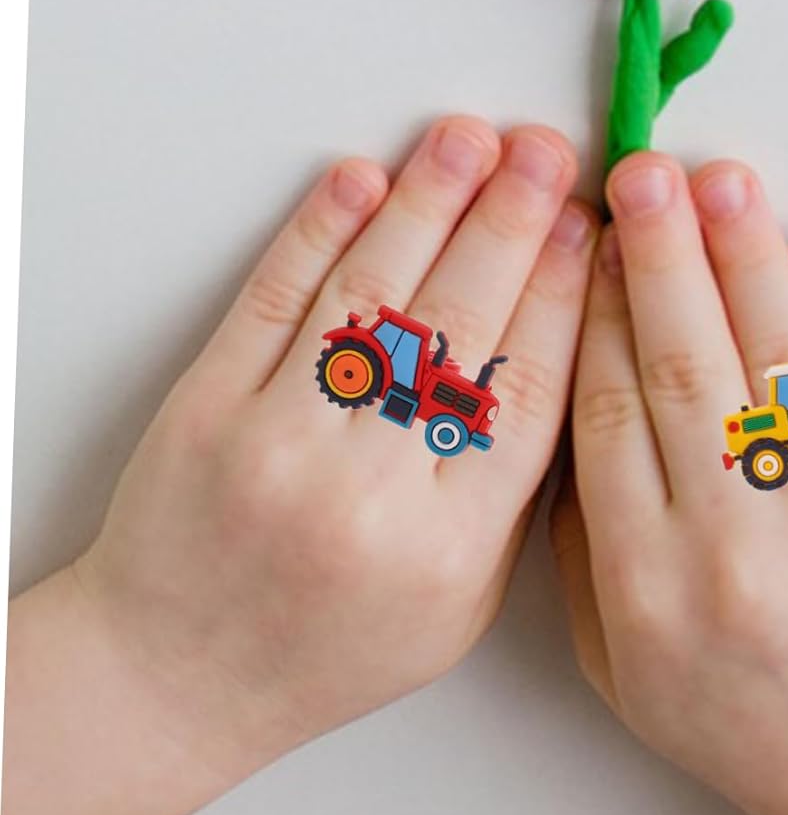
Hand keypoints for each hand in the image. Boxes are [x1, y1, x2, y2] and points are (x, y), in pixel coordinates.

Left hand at [3, 117, 596, 814]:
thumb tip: (565, 351)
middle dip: (510, 224)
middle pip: (460, 326)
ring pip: (371, 296)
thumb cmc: (330, 641)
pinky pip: (273, 299)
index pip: (526, 391)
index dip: (561, 294)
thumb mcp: (458, 605)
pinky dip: (319, 230)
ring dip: (426, 203)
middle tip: (547, 154)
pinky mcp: (205, 408)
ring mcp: (277, 444)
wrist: (172, 675)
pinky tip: (363, 179)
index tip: (588, 226)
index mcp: (446, 547)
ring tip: (471, 138)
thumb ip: (512, 492)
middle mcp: (364, 492)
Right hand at [550, 152, 787, 814]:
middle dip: (656, 255)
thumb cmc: (749, 717)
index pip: (608, 411)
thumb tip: (577, 393)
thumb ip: (584, 541)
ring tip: (720, 182)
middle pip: (683, 365)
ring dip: (744, 257)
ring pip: (775, 359)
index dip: (597, 311)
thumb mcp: (622, 662)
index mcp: (648, 587)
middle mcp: (738, 549)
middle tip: (640, 173)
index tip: (590, 241)